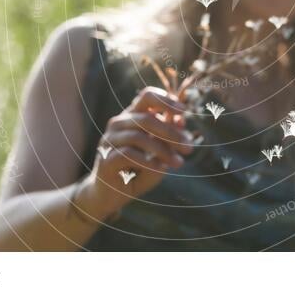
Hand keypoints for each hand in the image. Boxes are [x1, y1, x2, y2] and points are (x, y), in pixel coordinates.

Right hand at [79, 87, 194, 217]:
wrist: (111, 197)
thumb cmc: (138, 171)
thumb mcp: (159, 153)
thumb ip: (168, 137)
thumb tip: (181, 120)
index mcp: (132, 117)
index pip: (147, 96)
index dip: (165, 100)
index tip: (184, 111)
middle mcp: (118, 124)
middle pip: (146, 118)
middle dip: (171, 133)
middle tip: (188, 148)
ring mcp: (109, 140)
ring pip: (138, 137)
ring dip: (163, 150)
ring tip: (178, 163)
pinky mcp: (105, 158)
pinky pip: (128, 154)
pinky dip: (147, 160)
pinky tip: (159, 168)